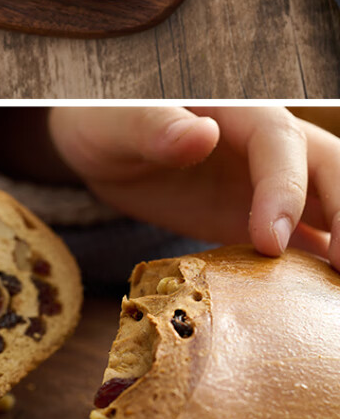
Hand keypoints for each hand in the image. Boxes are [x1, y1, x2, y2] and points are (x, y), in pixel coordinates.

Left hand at [49, 107, 339, 268]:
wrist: (102, 150)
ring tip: (339, 295)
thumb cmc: (105, 124)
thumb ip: (154, 127)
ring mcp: (269, 185)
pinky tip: (323, 305)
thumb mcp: (116, 123)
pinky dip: (323, 270)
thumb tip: (200, 136)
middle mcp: (266, 147)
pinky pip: (305, 241)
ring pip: (331, 207)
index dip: (285, 189)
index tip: (268, 239)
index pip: (281, 144)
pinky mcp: (262, 220)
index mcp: (236, 113)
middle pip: (331, 172)